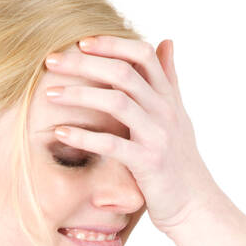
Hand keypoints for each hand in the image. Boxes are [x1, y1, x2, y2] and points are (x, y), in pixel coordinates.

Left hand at [44, 35, 220, 231]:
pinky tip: (60, 132)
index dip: (112, 43)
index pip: (142, 54)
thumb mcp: (178, 115)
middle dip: (84, 63)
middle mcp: (164, 111)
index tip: (81, 41)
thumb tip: (166, 41)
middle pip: (122, 73)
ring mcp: (156, 136)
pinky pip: (111, 144)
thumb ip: (169, 79)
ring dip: (79, 94)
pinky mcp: (147, 163)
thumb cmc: (179, 161)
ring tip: (50, 94)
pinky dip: (83, 136)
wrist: (195, 204)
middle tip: (52, 61)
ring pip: (116, 101)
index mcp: (168, 97)